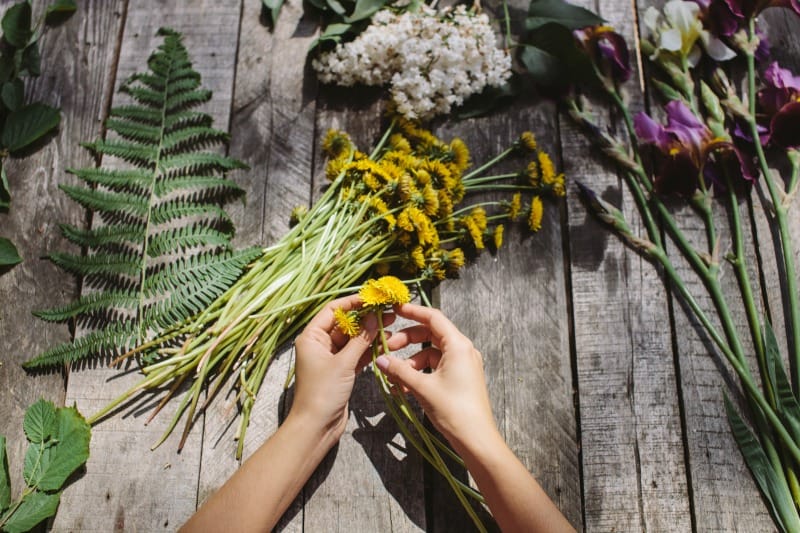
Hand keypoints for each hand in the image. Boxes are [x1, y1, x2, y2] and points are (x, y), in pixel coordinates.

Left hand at [290, 294, 392, 440]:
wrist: (316, 426)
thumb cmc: (322, 393)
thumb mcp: (343, 363)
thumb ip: (360, 339)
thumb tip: (374, 317)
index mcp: (312, 337)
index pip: (333, 310)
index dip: (352, 303)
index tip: (372, 299)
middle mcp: (319, 344)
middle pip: (345, 324)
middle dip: (366, 318)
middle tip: (388, 312)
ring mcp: (331, 358)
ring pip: (353, 339)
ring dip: (370, 333)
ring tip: (391, 325)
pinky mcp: (341, 371)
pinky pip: (357, 353)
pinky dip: (369, 348)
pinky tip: (385, 342)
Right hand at [375, 302, 497, 449]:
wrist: (476, 439)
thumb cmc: (454, 410)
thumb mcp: (422, 387)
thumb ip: (399, 371)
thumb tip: (380, 360)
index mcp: (458, 345)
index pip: (433, 317)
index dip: (413, 311)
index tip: (394, 309)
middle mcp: (463, 350)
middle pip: (430, 334)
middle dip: (407, 340)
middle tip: (386, 348)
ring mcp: (463, 365)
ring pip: (431, 353)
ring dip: (410, 362)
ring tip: (394, 377)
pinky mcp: (460, 378)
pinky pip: (436, 368)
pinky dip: (420, 373)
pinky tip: (404, 388)